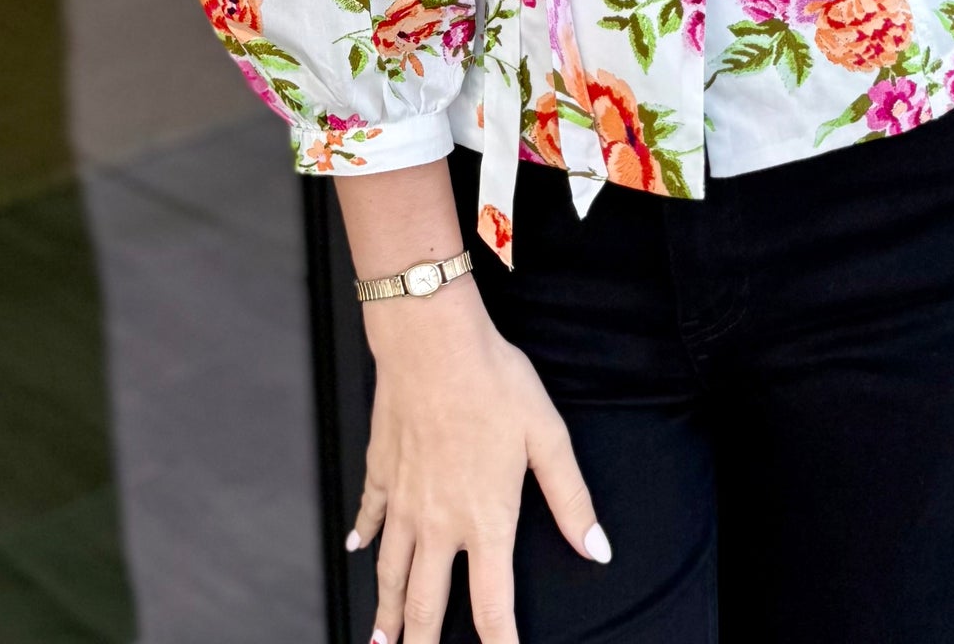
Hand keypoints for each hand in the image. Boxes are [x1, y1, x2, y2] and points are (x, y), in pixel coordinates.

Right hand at [347, 282, 610, 643]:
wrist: (432, 340)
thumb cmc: (495, 381)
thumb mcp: (546, 437)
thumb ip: (571, 500)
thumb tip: (596, 551)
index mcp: (485, 520)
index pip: (492, 606)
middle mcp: (438, 523)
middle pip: (427, 603)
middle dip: (423, 643)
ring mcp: (404, 499)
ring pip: (391, 572)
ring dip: (386, 611)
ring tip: (382, 641)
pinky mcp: (381, 469)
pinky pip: (370, 514)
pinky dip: (364, 537)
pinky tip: (357, 549)